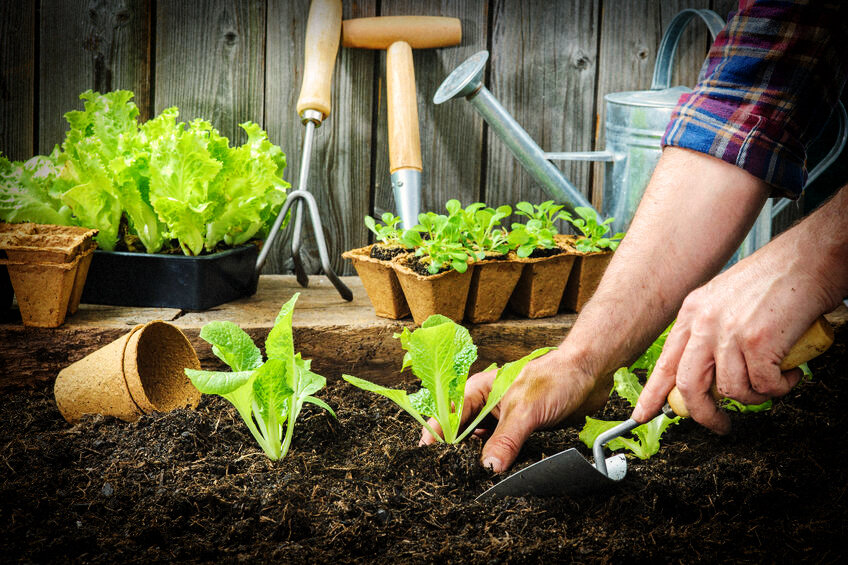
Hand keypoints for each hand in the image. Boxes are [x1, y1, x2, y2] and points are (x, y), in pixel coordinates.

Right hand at [420, 349, 611, 472]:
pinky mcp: (521, 432)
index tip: (428, 458)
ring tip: (472, 481)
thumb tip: (487, 469)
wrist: (590, 374)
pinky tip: (499, 476)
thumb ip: (505, 440)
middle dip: (457, 454)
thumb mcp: (525, 410)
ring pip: (483, 445)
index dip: (436, 437)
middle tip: (452, 477)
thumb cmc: (556, 377)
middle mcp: (487, 406)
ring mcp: (504, 420)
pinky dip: (500, 463)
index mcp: (478, 391)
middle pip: (462, 434)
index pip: (448, 416)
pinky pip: (504, 451)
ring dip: (480, 461)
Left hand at [632, 239, 835, 433]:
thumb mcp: (725, 301)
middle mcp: (704, 322)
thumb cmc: (775, 280)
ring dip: (756, 397)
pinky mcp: (758, 341)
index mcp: (692, 312)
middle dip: (704, 414)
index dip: (653, 394)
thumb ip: (710, 333)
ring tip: (773, 382)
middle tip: (720, 425)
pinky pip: (764, 386)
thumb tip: (709, 374)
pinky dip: (780, 387)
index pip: (665, 362)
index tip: (642, 415)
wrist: (809, 258)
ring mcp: (729, 332)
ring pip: (732, 390)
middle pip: (689, 385)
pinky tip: (789, 373)